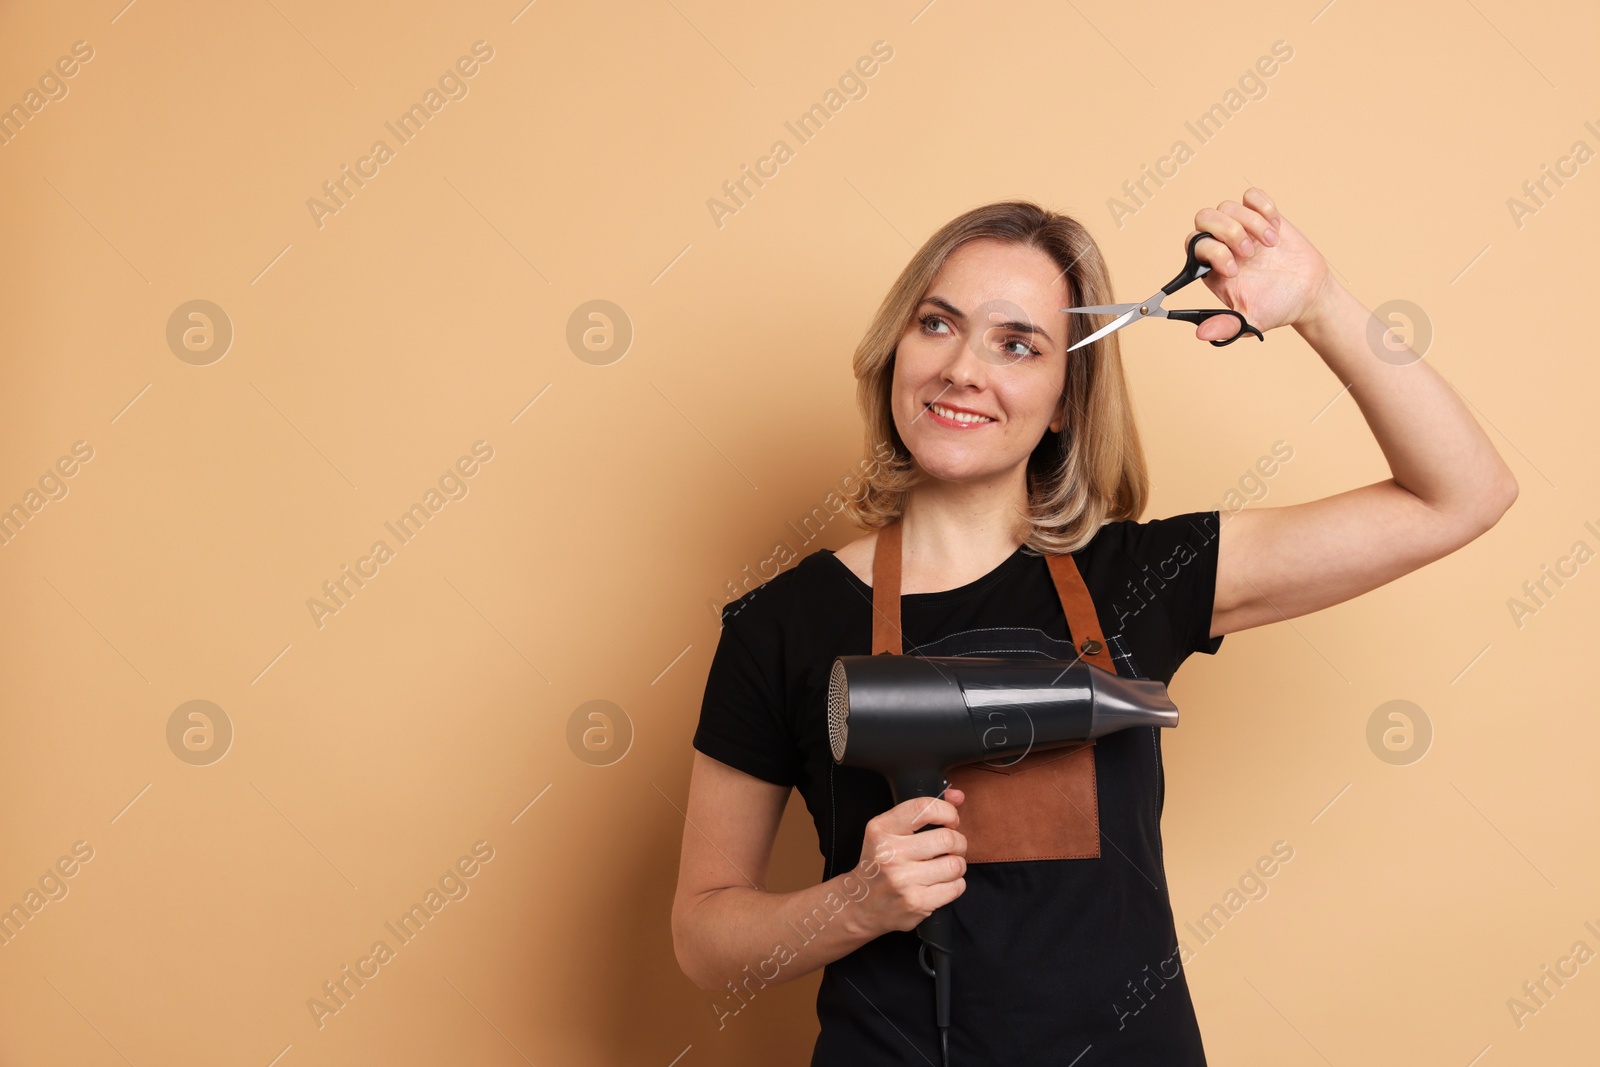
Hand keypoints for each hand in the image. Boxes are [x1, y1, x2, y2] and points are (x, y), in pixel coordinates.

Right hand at [854, 788, 966, 936]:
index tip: (950, 820)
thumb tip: (958, 796)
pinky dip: (955, 884)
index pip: (924, 808)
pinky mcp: (917, 903)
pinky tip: (941, 883)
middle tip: (951, 847)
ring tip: (946, 866)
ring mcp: (903, 880)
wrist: (860, 904)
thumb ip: (924, 811)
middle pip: (947, 839)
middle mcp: (890, 854)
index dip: (947, 811)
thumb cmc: (880, 863)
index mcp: (881, 829)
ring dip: (957, 865)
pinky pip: (956, 887)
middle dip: (958, 842)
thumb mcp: (890, 831)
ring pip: (956, 865)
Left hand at [1189, 187, 1338, 338]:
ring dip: (1250, 223)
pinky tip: (1275, 228)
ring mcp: (1242, 228)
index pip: (1194, 245)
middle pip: (1204, 218)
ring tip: (1269, 244)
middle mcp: (1222, 245)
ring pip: (1228, 206)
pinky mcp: (1263, 216)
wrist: (1308, 295)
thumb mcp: (1250, 322)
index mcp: (1212, 268)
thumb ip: (1225, 326)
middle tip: (1249, 252)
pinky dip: (1263, 206)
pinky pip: (1251, 196)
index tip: (1235, 270)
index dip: (1212, 252)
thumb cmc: (1276, 308)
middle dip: (1226, 231)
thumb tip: (1201, 334)